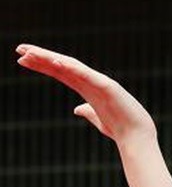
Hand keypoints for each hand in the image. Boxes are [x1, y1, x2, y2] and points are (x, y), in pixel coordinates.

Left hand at [15, 43, 156, 146]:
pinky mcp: (108, 87)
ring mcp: (100, 83)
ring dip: (51, 58)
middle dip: (41, 57)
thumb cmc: (120, 129)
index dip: (42, 65)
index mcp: (87, 89)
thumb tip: (77, 109)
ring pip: (71, 66)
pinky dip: (72, 67)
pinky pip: (86, 75)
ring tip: (31, 53)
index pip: (60, 72)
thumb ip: (88, 112)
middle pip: (62, 65)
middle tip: (20, 49)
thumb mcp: (98, 120)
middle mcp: (92, 82)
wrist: (137, 137)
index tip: (22, 60)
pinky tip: (56, 62)